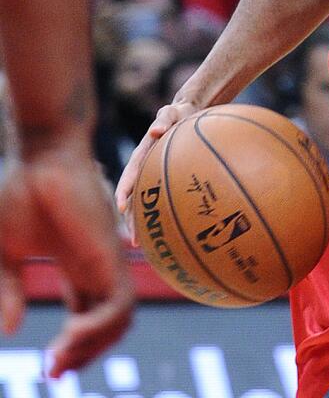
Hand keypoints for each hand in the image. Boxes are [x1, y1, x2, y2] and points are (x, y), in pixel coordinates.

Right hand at [0, 134, 132, 377]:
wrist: (40, 154)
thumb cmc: (18, 192)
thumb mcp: (3, 252)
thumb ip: (7, 289)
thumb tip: (10, 331)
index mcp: (77, 264)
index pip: (89, 313)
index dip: (76, 343)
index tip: (50, 368)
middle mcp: (99, 264)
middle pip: (111, 320)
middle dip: (87, 351)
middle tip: (55, 372)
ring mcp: (108, 258)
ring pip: (121, 317)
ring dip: (93, 346)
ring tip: (58, 360)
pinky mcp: (109, 253)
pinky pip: (118, 303)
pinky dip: (98, 328)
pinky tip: (68, 338)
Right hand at [114, 101, 200, 244]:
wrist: (187, 113)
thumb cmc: (177, 113)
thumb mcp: (169, 113)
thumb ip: (163, 120)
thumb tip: (156, 132)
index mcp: (141, 156)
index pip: (129, 176)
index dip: (124, 193)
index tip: (122, 208)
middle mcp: (145, 169)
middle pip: (135, 198)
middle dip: (133, 220)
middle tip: (136, 241)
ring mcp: (155, 176)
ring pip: (148, 203)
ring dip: (147, 223)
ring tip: (151, 246)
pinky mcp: (167, 179)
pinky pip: (166, 198)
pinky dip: (167, 213)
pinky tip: (177, 230)